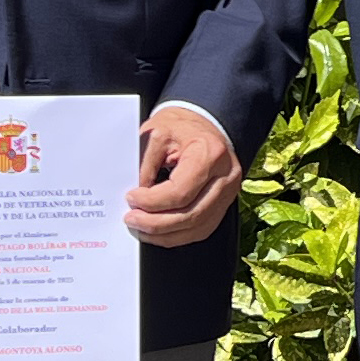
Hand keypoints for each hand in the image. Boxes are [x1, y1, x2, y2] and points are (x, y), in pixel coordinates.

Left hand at [126, 105, 241, 246]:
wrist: (202, 125)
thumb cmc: (180, 127)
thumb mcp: (156, 134)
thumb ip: (144, 165)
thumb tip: (136, 198)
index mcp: (210, 154)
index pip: (181, 192)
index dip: (152, 202)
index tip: (131, 198)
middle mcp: (226, 177)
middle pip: (191, 215)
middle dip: (156, 223)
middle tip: (131, 220)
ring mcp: (228, 193)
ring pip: (197, 228)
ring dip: (165, 234)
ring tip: (141, 229)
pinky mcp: (224, 204)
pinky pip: (202, 229)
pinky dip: (178, 235)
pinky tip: (160, 232)